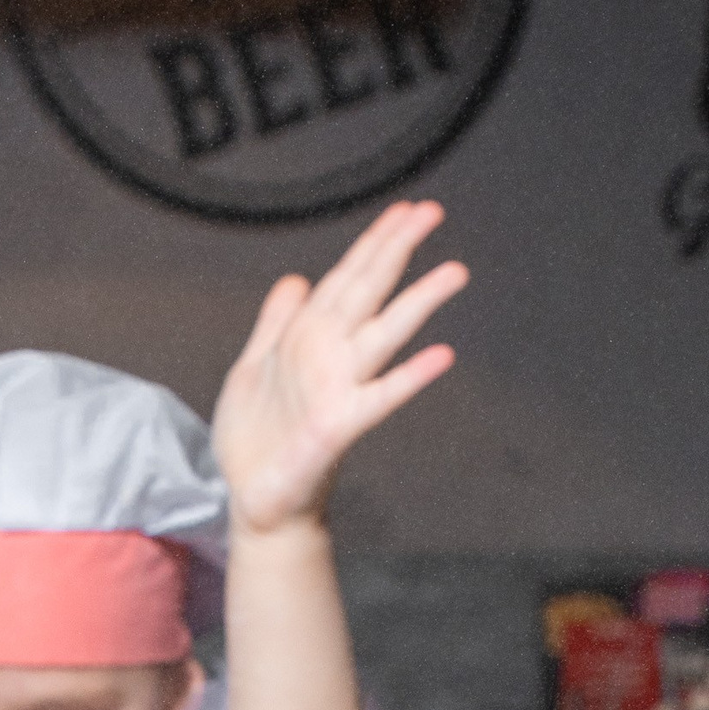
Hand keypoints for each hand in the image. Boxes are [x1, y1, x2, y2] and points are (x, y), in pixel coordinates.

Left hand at [212, 200, 464, 535]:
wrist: (253, 500)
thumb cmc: (255, 441)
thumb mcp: (252, 368)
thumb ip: (275, 324)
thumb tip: (296, 279)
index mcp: (310, 338)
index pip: (348, 279)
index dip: (374, 243)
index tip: (404, 209)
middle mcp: (331, 357)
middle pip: (370, 292)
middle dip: (399, 251)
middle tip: (433, 211)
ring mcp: (339, 390)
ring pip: (385, 334)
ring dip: (420, 303)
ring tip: (456, 272)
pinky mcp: (337, 426)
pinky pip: (379, 397)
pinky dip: (409, 377)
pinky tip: (442, 356)